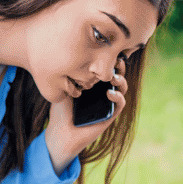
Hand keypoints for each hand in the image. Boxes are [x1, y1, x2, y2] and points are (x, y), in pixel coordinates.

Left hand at [45, 56, 128, 173]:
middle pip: (116, 74)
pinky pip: (120, 104)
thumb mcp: (64, 89)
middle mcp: (102, 92)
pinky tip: (109, 93)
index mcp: (93, 84)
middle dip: (118, 66)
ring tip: (113, 78)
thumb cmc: (61, 111)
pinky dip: (118, 96)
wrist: (61, 133)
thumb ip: (72, 74)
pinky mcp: (110, 115)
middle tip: (115, 60)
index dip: (109, 59)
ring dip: (121, 80)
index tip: (106, 50)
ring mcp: (107, 103)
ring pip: (122, 88)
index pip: (105, 68)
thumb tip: (77, 57)